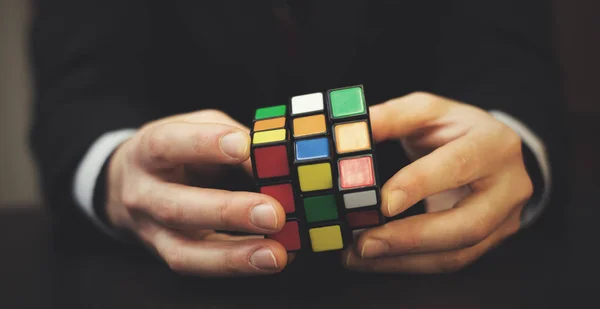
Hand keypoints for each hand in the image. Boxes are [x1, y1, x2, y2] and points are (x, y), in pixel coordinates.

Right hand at [105, 110, 288, 276]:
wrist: (130, 183)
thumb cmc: (176, 151)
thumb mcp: (198, 129)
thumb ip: (235, 140)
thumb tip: (277, 164)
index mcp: (147, 151)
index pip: (167, 144)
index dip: (204, 143)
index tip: (244, 146)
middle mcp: (143, 194)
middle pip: (177, 208)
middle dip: (229, 212)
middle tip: (273, 214)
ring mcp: (151, 232)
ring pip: (185, 252)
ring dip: (234, 256)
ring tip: (275, 254)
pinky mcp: (168, 255)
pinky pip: (201, 268)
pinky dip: (238, 266)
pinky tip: (269, 260)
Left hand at [343, 92, 532, 272]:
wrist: (491, 151)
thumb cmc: (455, 129)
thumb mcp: (427, 111)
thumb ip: (391, 118)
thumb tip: (347, 133)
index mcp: (494, 144)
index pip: (458, 165)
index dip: (420, 185)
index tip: (383, 202)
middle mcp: (509, 186)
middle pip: (467, 224)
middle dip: (411, 238)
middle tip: (364, 243)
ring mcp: (505, 220)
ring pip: (458, 254)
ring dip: (403, 259)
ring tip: (358, 255)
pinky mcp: (491, 243)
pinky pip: (450, 262)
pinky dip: (409, 264)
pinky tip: (376, 261)